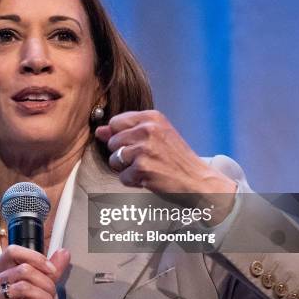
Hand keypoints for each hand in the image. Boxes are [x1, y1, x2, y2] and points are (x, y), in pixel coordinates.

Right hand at [0, 245, 69, 298]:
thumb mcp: (34, 290)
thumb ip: (48, 272)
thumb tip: (63, 253)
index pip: (13, 251)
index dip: (35, 257)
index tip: (51, 269)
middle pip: (23, 270)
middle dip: (46, 283)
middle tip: (54, 296)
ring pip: (23, 288)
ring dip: (44, 298)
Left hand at [95, 110, 236, 223]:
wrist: (198, 181)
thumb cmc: (176, 160)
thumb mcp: (156, 137)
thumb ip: (126, 131)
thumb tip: (100, 131)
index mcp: (152, 117)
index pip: (115, 122)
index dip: (120, 137)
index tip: (136, 144)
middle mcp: (148, 130)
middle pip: (112, 142)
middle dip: (122, 154)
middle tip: (145, 159)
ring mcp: (144, 149)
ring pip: (114, 159)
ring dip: (127, 169)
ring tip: (147, 168)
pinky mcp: (142, 168)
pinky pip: (122, 177)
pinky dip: (133, 182)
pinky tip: (149, 178)